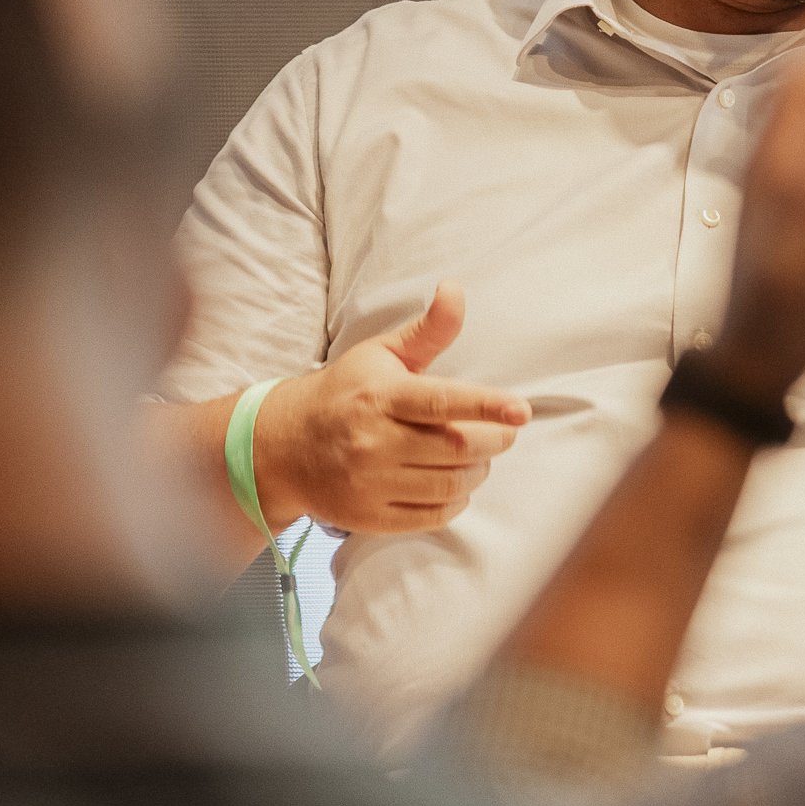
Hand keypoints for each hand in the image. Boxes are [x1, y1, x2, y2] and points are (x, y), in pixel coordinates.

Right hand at [253, 283, 530, 534]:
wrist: (282, 446)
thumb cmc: (345, 393)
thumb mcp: (381, 354)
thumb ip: (427, 330)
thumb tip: (455, 289)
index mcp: (381, 396)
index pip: (442, 402)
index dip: (486, 406)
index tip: (521, 411)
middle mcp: (372, 441)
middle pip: (455, 449)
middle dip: (493, 441)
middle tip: (503, 432)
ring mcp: (368, 482)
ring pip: (448, 485)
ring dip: (477, 472)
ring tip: (478, 457)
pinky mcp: (368, 516)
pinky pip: (430, 516)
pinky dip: (454, 502)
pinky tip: (455, 485)